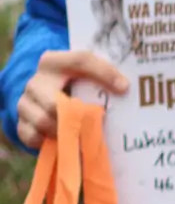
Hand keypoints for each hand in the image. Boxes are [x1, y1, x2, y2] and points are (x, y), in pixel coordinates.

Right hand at [14, 49, 128, 151]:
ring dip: (65, 131)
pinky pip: (33, 137)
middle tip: (93, 123)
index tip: (124, 87)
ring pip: (43, 122)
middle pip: (55, 104)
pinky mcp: (21, 125)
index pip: (80, 61)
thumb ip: (103, 75)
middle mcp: (35, 82)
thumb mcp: (87, 76)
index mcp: (52, 63)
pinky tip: (63, 140)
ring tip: (80, 133)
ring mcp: (25, 104)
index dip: (103, 73)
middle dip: (75, 117)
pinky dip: (50, 142)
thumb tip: (123, 87)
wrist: (49, 100)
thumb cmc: (74, 88)